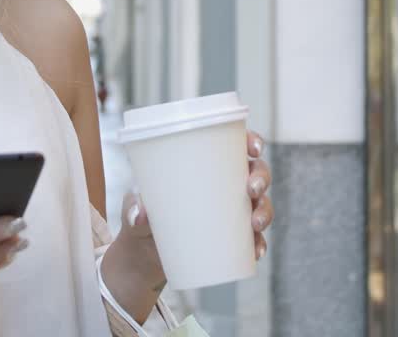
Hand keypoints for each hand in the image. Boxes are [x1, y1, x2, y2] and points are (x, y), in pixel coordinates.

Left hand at [117, 128, 276, 278]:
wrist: (141, 256)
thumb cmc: (140, 216)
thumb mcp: (132, 208)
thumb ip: (132, 208)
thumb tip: (139, 215)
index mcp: (203, 164)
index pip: (234, 144)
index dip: (252, 141)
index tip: (253, 149)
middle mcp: (222, 184)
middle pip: (255, 171)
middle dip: (261, 177)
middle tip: (252, 190)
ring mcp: (229, 211)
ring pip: (260, 203)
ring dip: (265, 211)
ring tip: (255, 224)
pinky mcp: (230, 238)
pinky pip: (253, 239)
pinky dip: (258, 244)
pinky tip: (257, 251)